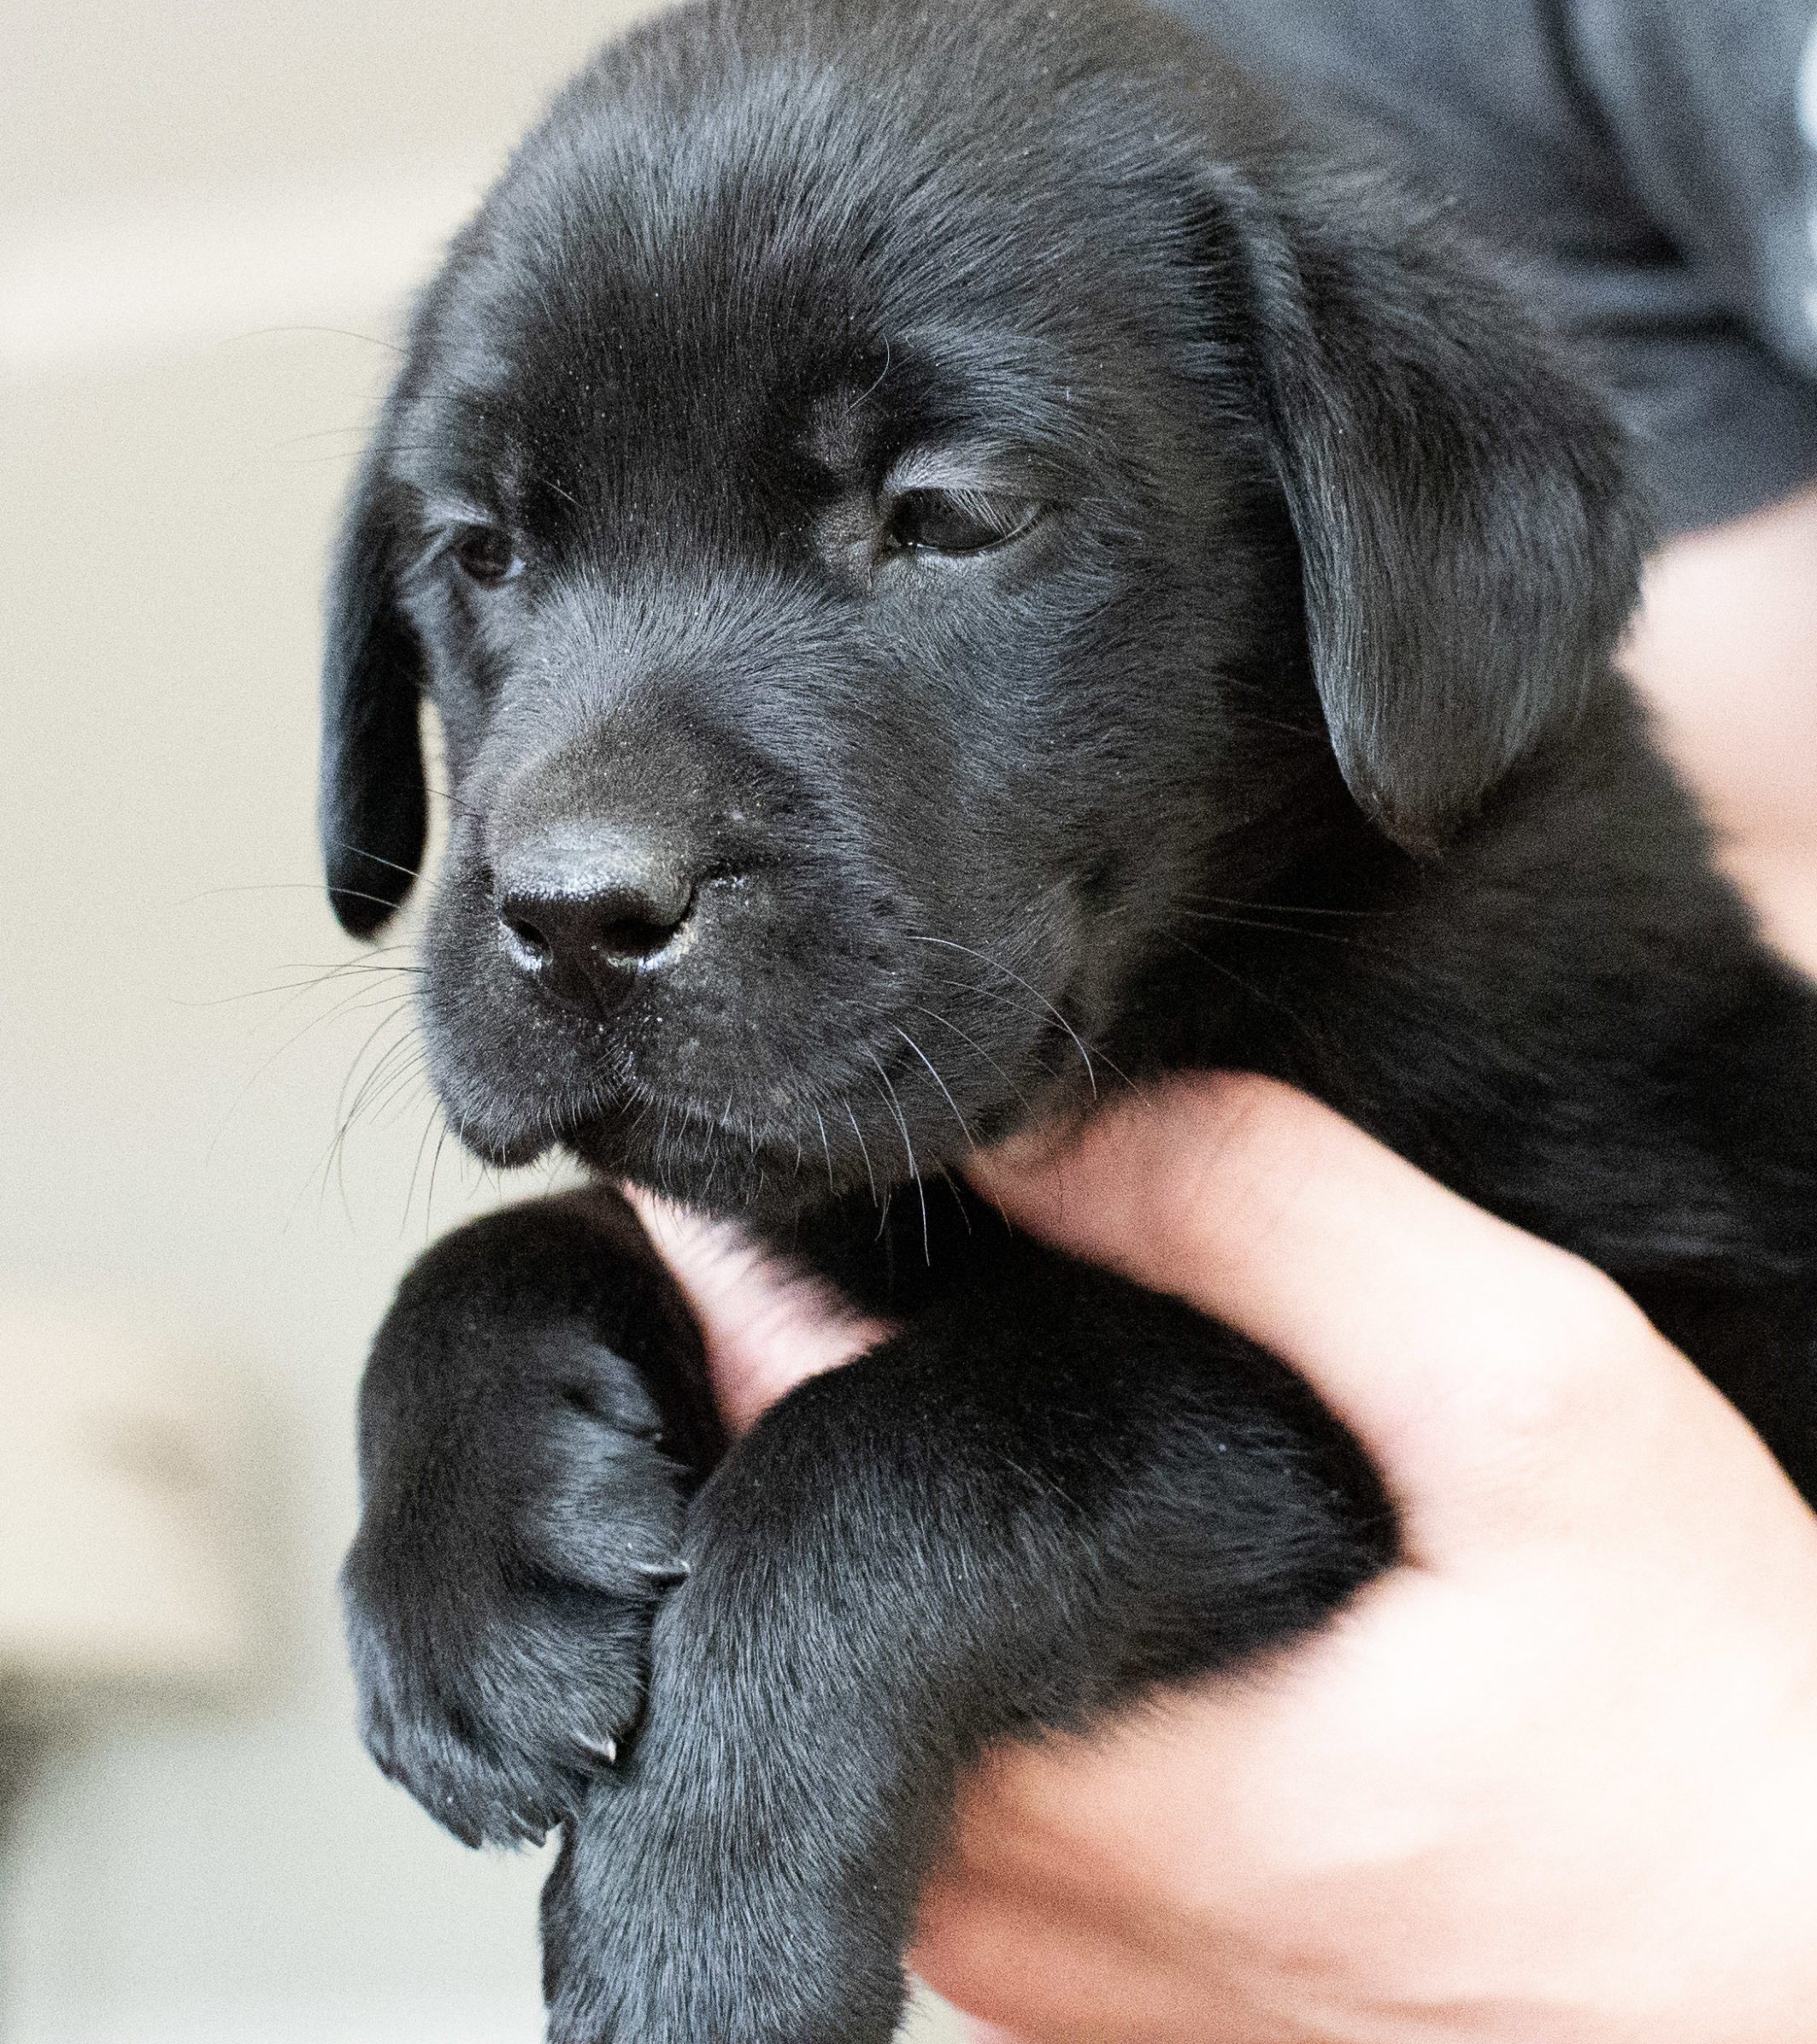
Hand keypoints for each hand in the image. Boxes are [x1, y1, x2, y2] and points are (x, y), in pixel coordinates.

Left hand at [641, 1077, 1816, 2042]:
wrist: (1804, 1983)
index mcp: (1061, 1753)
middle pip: (792, 1550)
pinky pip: (962, 1749)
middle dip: (832, 1369)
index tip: (784, 1155)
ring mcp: (1033, 1950)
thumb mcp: (1530, 1401)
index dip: (762, 1270)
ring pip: (866, 1650)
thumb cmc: (1709, 1724)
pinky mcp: (1094, 1974)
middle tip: (921, 1231)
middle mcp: (999, 1883)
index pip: (777, 1447)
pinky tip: (1099, 1526)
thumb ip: (1277, 1227)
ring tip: (1007, 1355)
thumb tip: (1041, 1127)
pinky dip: (988, 1612)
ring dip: (911, 1486)